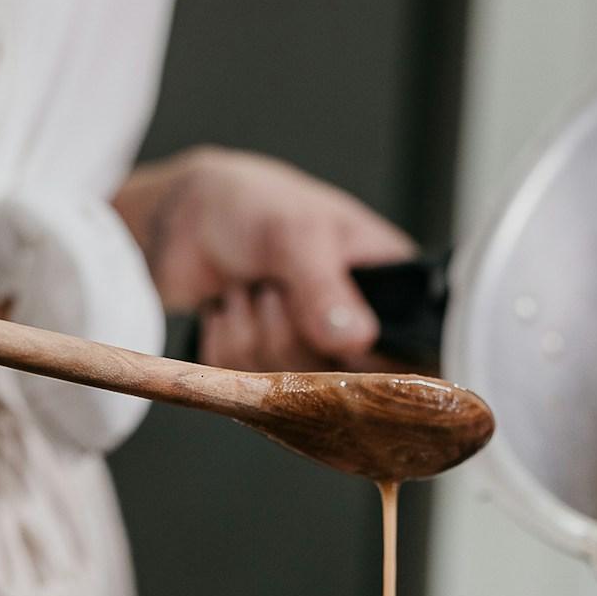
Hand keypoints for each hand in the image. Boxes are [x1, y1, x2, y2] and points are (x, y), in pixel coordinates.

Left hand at [114, 145, 414, 370]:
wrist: (187, 218)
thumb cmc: (254, 206)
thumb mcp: (295, 232)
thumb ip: (324, 286)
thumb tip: (357, 338)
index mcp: (389, 289)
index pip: (409, 355)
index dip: (370, 359)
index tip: (329, 339)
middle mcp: (358, 329)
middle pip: (339, 382)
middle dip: (287, 333)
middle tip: (272, 287)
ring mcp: (312, 353)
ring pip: (290, 388)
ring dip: (252, 333)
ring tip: (250, 288)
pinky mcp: (268, 370)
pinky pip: (250, 389)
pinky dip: (227, 345)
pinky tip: (230, 308)